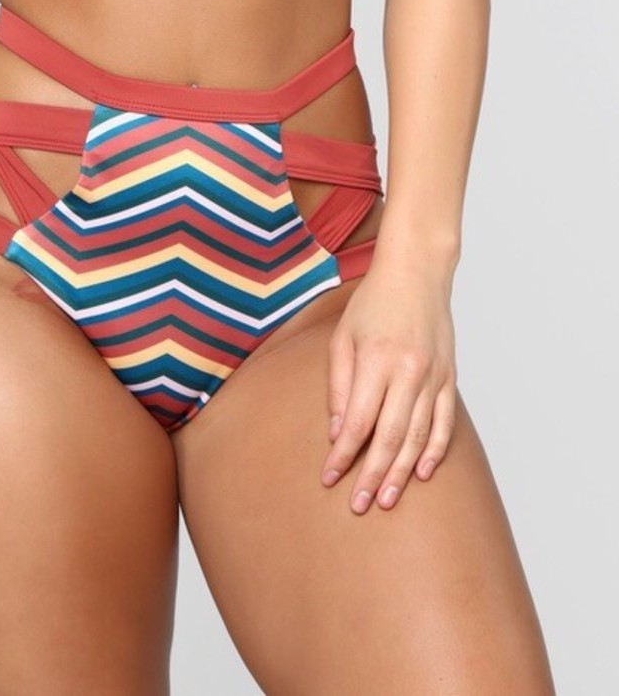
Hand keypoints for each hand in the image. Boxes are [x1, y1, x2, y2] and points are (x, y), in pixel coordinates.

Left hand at [320, 253, 456, 513]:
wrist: (417, 274)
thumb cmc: (372, 304)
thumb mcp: (342, 338)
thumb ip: (338, 386)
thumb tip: (338, 433)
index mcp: (376, 360)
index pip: (357, 421)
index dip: (343, 455)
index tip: (329, 478)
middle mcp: (408, 371)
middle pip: (389, 437)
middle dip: (372, 475)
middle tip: (359, 505)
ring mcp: (434, 377)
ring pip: (418, 436)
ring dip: (401, 472)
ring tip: (387, 499)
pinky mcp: (450, 379)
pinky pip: (444, 424)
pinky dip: (434, 451)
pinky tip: (421, 473)